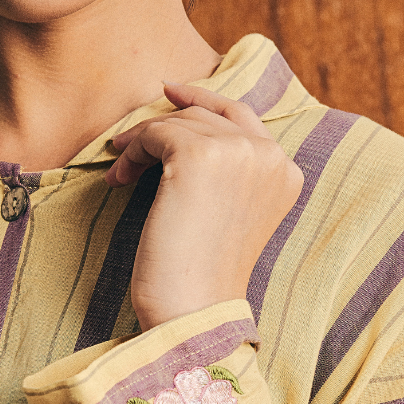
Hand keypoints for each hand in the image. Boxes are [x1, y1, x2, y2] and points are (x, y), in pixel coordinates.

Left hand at [104, 84, 303, 330]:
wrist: (193, 310)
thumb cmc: (201, 277)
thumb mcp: (227, 215)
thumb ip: (225, 173)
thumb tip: (178, 127)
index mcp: (285, 173)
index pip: (241, 117)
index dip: (203, 100)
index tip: (169, 93)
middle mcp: (269, 155)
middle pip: (207, 115)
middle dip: (162, 128)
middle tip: (127, 144)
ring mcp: (237, 152)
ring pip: (177, 123)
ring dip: (140, 144)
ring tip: (119, 173)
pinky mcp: (198, 155)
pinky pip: (155, 133)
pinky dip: (132, 152)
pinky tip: (118, 178)